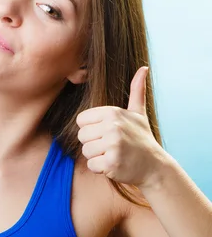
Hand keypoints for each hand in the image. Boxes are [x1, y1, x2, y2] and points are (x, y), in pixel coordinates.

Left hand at [76, 66, 168, 187]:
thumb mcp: (138, 113)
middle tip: (112, 146)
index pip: (81, 121)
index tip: (108, 133)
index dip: (92, 129)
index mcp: (113, 112)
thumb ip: (137, 90)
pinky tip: (115, 164)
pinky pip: (91, 165)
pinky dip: (101, 168)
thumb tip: (144, 67)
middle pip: (81, 136)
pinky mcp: (112, 162)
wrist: (155, 166)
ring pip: (85, 151)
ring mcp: (113, 145)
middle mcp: (113, 126)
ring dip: (97, 156)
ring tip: (114, 154)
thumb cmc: (141, 138)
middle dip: (94, 143)